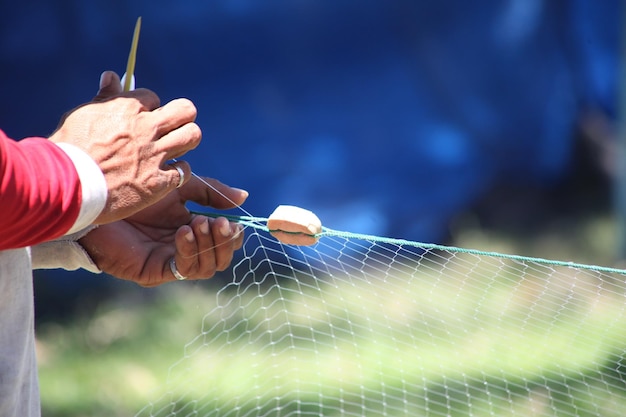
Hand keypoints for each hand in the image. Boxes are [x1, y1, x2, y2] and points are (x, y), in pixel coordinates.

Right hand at [49, 71, 200, 223]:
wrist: (66, 185)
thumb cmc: (69, 149)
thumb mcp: (83, 116)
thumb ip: (104, 98)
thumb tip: (112, 76)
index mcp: (127, 108)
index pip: (153, 97)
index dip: (148, 108)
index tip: (141, 119)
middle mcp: (147, 129)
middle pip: (186, 110)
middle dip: (182, 117)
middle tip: (172, 128)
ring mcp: (155, 155)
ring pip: (192, 136)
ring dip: (186, 140)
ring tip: (175, 148)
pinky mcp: (158, 181)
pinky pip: (184, 170)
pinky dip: (179, 172)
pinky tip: (168, 174)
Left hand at [78, 175, 248, 286]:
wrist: (100, 201)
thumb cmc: (137, 192)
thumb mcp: (181, 186)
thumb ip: (211, 193)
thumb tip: (244, 197)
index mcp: (194, 230)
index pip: (224, 242)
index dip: (233, 235)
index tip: (234, 222)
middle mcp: (186, 249)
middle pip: (220, 258)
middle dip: (224, 242)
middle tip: (219, 223)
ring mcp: (171, 262)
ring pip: (206, 268)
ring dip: (209, 246)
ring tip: (201, 224)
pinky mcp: (155, 271)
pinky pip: (183, 270)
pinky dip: (189, 251)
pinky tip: (183, 232)